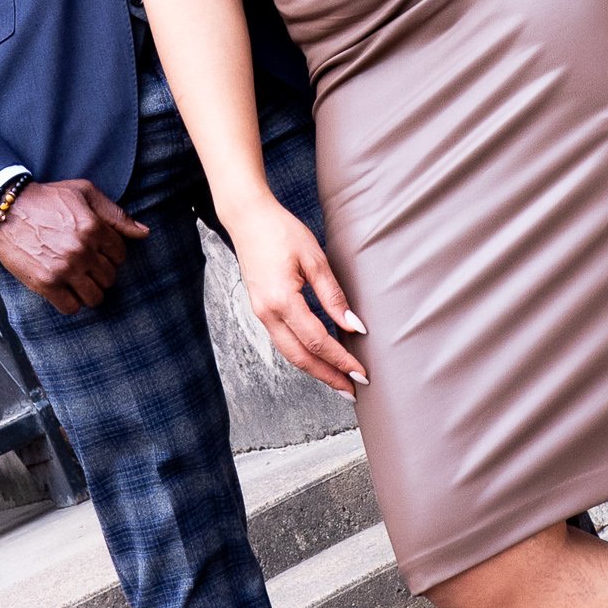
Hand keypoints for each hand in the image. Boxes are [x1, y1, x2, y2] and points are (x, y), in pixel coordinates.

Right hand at [0, 180, 148, 312]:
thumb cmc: (46, 198)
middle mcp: (82, 251)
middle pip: (109, 278)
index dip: (111, 254)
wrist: (5, 209)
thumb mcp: (84, 192)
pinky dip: (71, 303)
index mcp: (94, 228)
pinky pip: (71, 307)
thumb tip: (144, 233)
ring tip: (78, 280)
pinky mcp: (45, 283)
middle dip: (101, 272)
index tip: (98, 252)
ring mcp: (64, 269)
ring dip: (89, 291)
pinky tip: (65, 290)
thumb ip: (116, 214)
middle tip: (86, 265)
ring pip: (94, 297)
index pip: (120, 255)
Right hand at [225, 199, 367, 394]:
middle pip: (300, 357)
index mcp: (281, 301)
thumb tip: (353, 325)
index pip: (317, 341)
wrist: (248, 218)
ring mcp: (260, 313)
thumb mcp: (315, 259)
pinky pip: (283, 340)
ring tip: (338, 379)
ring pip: (289, 353)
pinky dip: (302, 353)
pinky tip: (318, 356)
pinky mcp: (260, 309)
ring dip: (315, 369)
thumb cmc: (281, 231)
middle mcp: (267, 313)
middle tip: (352, 390)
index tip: (360, 372)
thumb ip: (334, 296)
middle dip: (328, 376)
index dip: (340, 359)